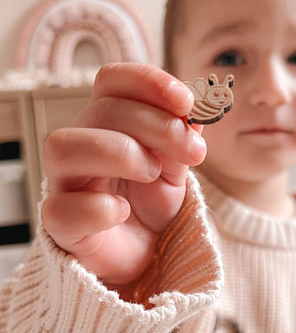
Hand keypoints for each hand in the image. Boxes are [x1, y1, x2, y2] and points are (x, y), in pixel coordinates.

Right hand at [41, 63, 205, 297]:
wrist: (144, 252)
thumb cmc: (154, 202)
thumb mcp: (177, 166)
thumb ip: (182, 138)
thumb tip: (196, 111)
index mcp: (109, 125)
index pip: (112, 81)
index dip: (147, 81)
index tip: (186, 101)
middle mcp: (82, 146)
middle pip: (101, 110)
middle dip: (156, 125)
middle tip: (191, 150)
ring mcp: (66, 184)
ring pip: (64, 147)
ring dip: (121, 154)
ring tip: (152, 174)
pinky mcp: (62, 225)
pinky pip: (62, 209)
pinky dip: (100, 208)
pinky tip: (125, 211)